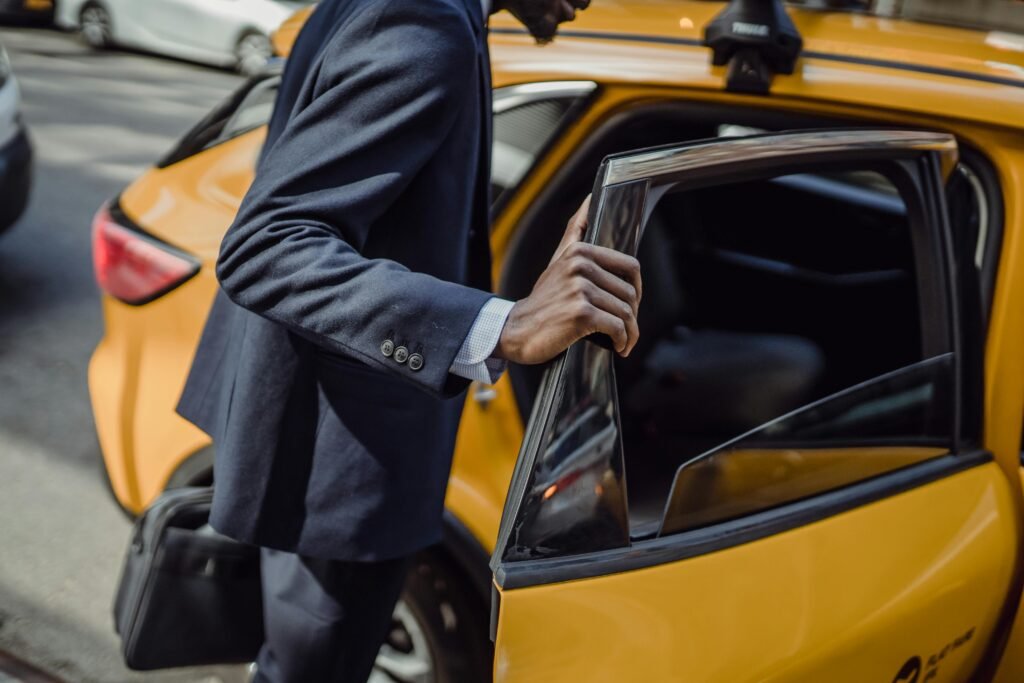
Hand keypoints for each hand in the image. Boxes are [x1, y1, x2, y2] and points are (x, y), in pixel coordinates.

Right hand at [495, 196, 641, 364]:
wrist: (516, 330)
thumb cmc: (542, 300)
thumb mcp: (558, 260)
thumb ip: (576, 230)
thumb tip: (591, 199)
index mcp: (580, 251)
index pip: (631, 266)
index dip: (637, 288)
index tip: (630, 304)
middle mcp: (580, 266)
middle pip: (629, 292)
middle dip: (632, 315)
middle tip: (625, 328)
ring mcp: (580, 289)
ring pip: (625, 312)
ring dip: (630, 332)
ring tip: (623, 342)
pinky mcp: (581, 313)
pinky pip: (617, 327)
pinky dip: (622, 341)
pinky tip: (618, 347)